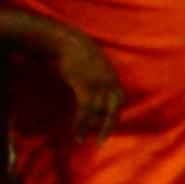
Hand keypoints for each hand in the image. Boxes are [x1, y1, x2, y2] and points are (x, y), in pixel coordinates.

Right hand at [42, 23, 125, 137]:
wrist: (66, 41)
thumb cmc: (77, 54)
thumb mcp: (94, 68)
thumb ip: (98, 81)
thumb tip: (94, 97)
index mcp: (113, 78)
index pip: (118, 101)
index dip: (113, 116)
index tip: (108, 129)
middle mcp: (110, 82)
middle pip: (113, 109)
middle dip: (108, 126)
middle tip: (101, 142)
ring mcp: (98, 85)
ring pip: (96, 113)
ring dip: (87, 128)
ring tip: (80, 140)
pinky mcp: (84, 87)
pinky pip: (85, 110)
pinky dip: (80, 122)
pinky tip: (75, 131)